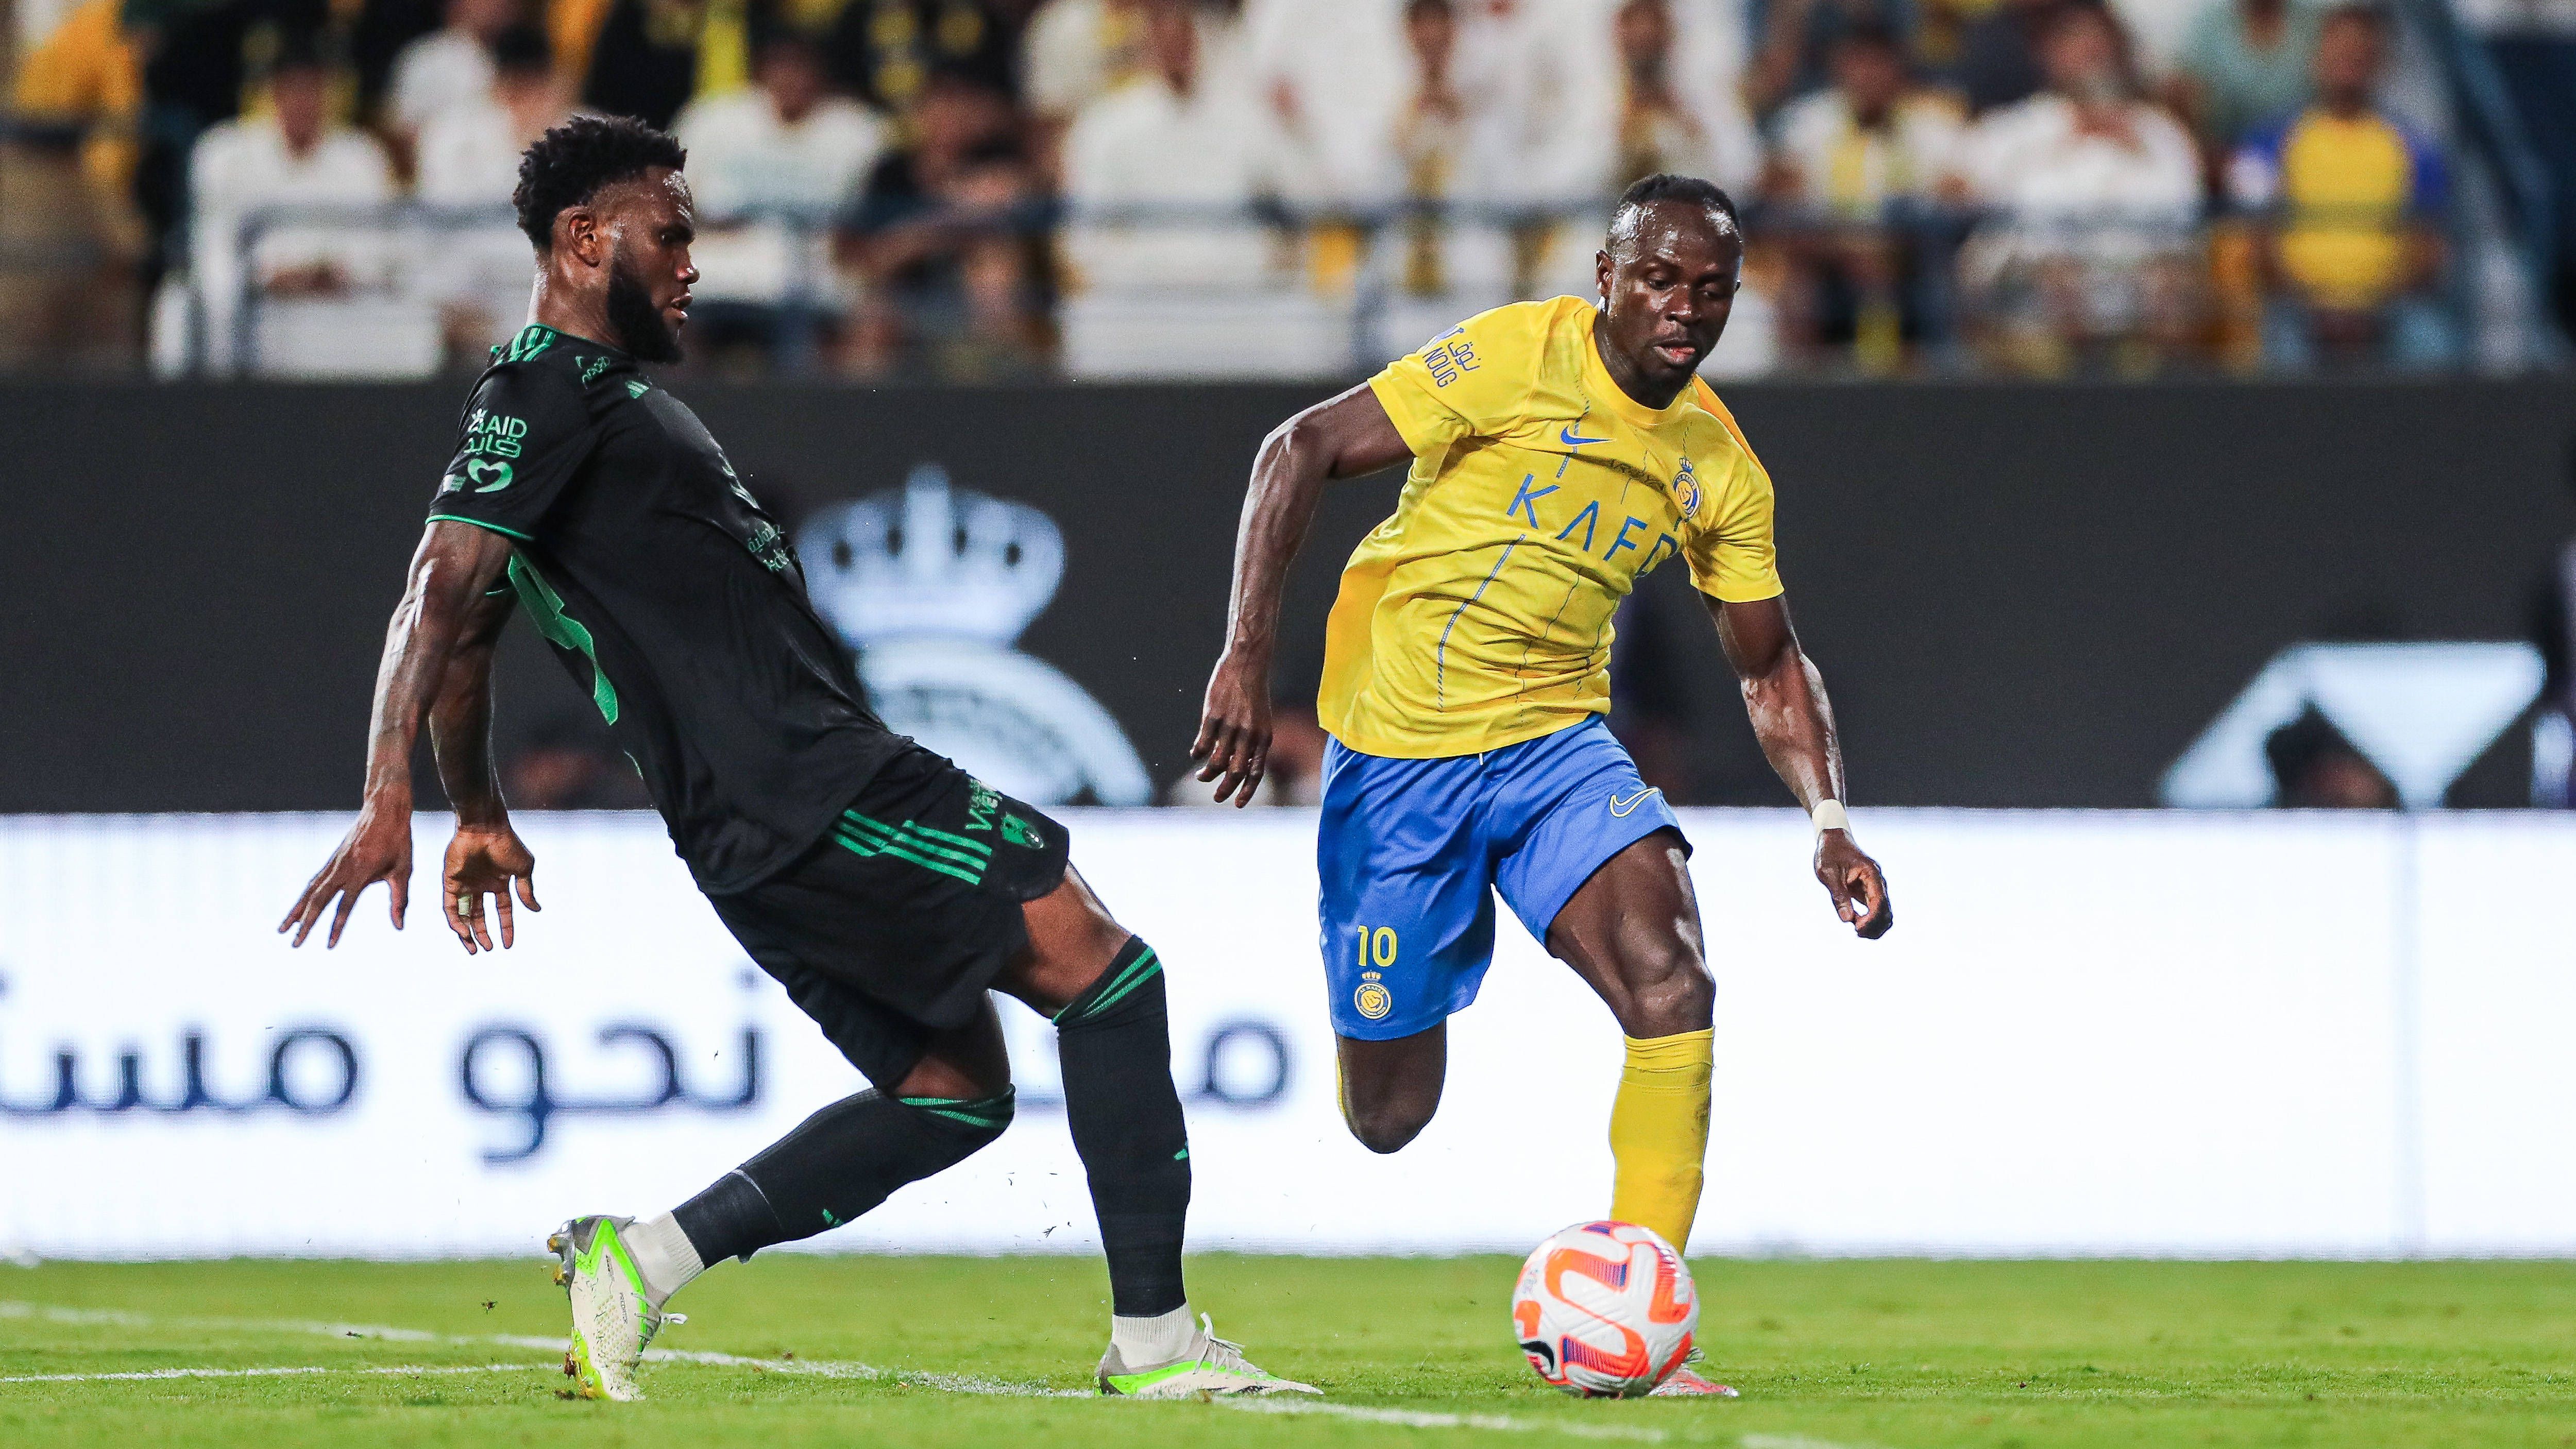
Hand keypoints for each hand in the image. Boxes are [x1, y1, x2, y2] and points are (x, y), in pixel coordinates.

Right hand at [279, 802, 413, 947]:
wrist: (384, 809)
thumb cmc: (398, 840)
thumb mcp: (404, 870)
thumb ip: (400, 899)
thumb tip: (399, 927)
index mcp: (361, 873)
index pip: (344, 906)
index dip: (336, 927)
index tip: (328, 946)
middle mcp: (342, 869)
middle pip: (318, 901)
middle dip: (306, 924)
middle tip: (295, 945)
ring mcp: (334, 863)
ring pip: (310, 891)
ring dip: (296, 911)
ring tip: (282, 930)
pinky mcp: (332, 860)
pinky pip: (314, 881)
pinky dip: (304, 896)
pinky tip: (297, 908)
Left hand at [442, 823, 539, 954]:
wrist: (485, 828)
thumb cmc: (507, 844)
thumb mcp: (523, 869)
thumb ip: (527, 890)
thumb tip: (536, 910)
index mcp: (498, 882)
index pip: (502, 909)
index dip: (506, 927)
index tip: (508, 944)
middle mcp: (480, 885)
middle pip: (479, 915)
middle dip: (483, 934)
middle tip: (487, 949)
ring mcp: (464, 884)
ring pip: (463, 915)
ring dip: (467, 933)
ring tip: (474, 948)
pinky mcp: (450, 882)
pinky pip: (450, 907)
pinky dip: (455, 921)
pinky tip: (463, 932)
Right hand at [1191, 649, 1273, 806]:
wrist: (1247, 663)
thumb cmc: (1253, 693)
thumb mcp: (1261, 720)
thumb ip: (1252, 743)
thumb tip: (1238, 766)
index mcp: (1264, 737)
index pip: (1256, 773)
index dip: (1247, 792)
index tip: (1237, 805)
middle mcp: (1249, 735)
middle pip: (1236, 772)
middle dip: (1225, 789)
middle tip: (1216, 797)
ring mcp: (1231, 726)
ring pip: (1217, 761)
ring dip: (1207, 774)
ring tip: (1201, 776)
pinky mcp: (1213, 716)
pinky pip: (1203, 744)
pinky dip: (1198, 753)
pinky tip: (1196, 754)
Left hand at [1815, 830, 1891, 938]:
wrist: (1833, 840)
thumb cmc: (1830, 853)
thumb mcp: (1829, 873)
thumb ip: (1839, 895)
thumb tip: (1847, 919)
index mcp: (1871, 874)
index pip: (1879, 902)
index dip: (1871, 920)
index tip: (1857, 929)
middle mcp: (1877, 882)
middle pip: (1885, 911)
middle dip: (1874, 926)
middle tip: (1857, 933)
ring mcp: (1874, 887)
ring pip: (1883, 913)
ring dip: (1874, 926)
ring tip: (1857, 932)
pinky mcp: (1868, 891)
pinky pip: (1875, 910)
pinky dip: (1869, 920)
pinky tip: (1856, 924)